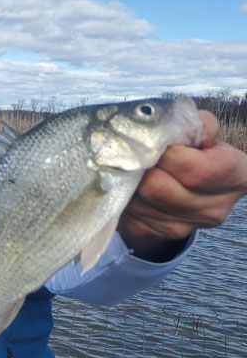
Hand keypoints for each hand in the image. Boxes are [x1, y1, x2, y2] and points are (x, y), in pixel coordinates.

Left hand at [118, 111, 246, 260]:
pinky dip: (122, 196)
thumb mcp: (203, 132)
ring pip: (138, 201)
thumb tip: (169, 130)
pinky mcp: (158, 233)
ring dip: (127, 181)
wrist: (185, 184)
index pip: (195, 171)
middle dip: (141, 167)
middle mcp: (215, 208)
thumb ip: (194, 124)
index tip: (159, 143)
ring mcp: (187, 226)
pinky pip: (128, 214)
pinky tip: (129, 185)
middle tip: (136, 154)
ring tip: (133, 168)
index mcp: (237, 177)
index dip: (169, 155)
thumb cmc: (196, 151)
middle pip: (158, 189)